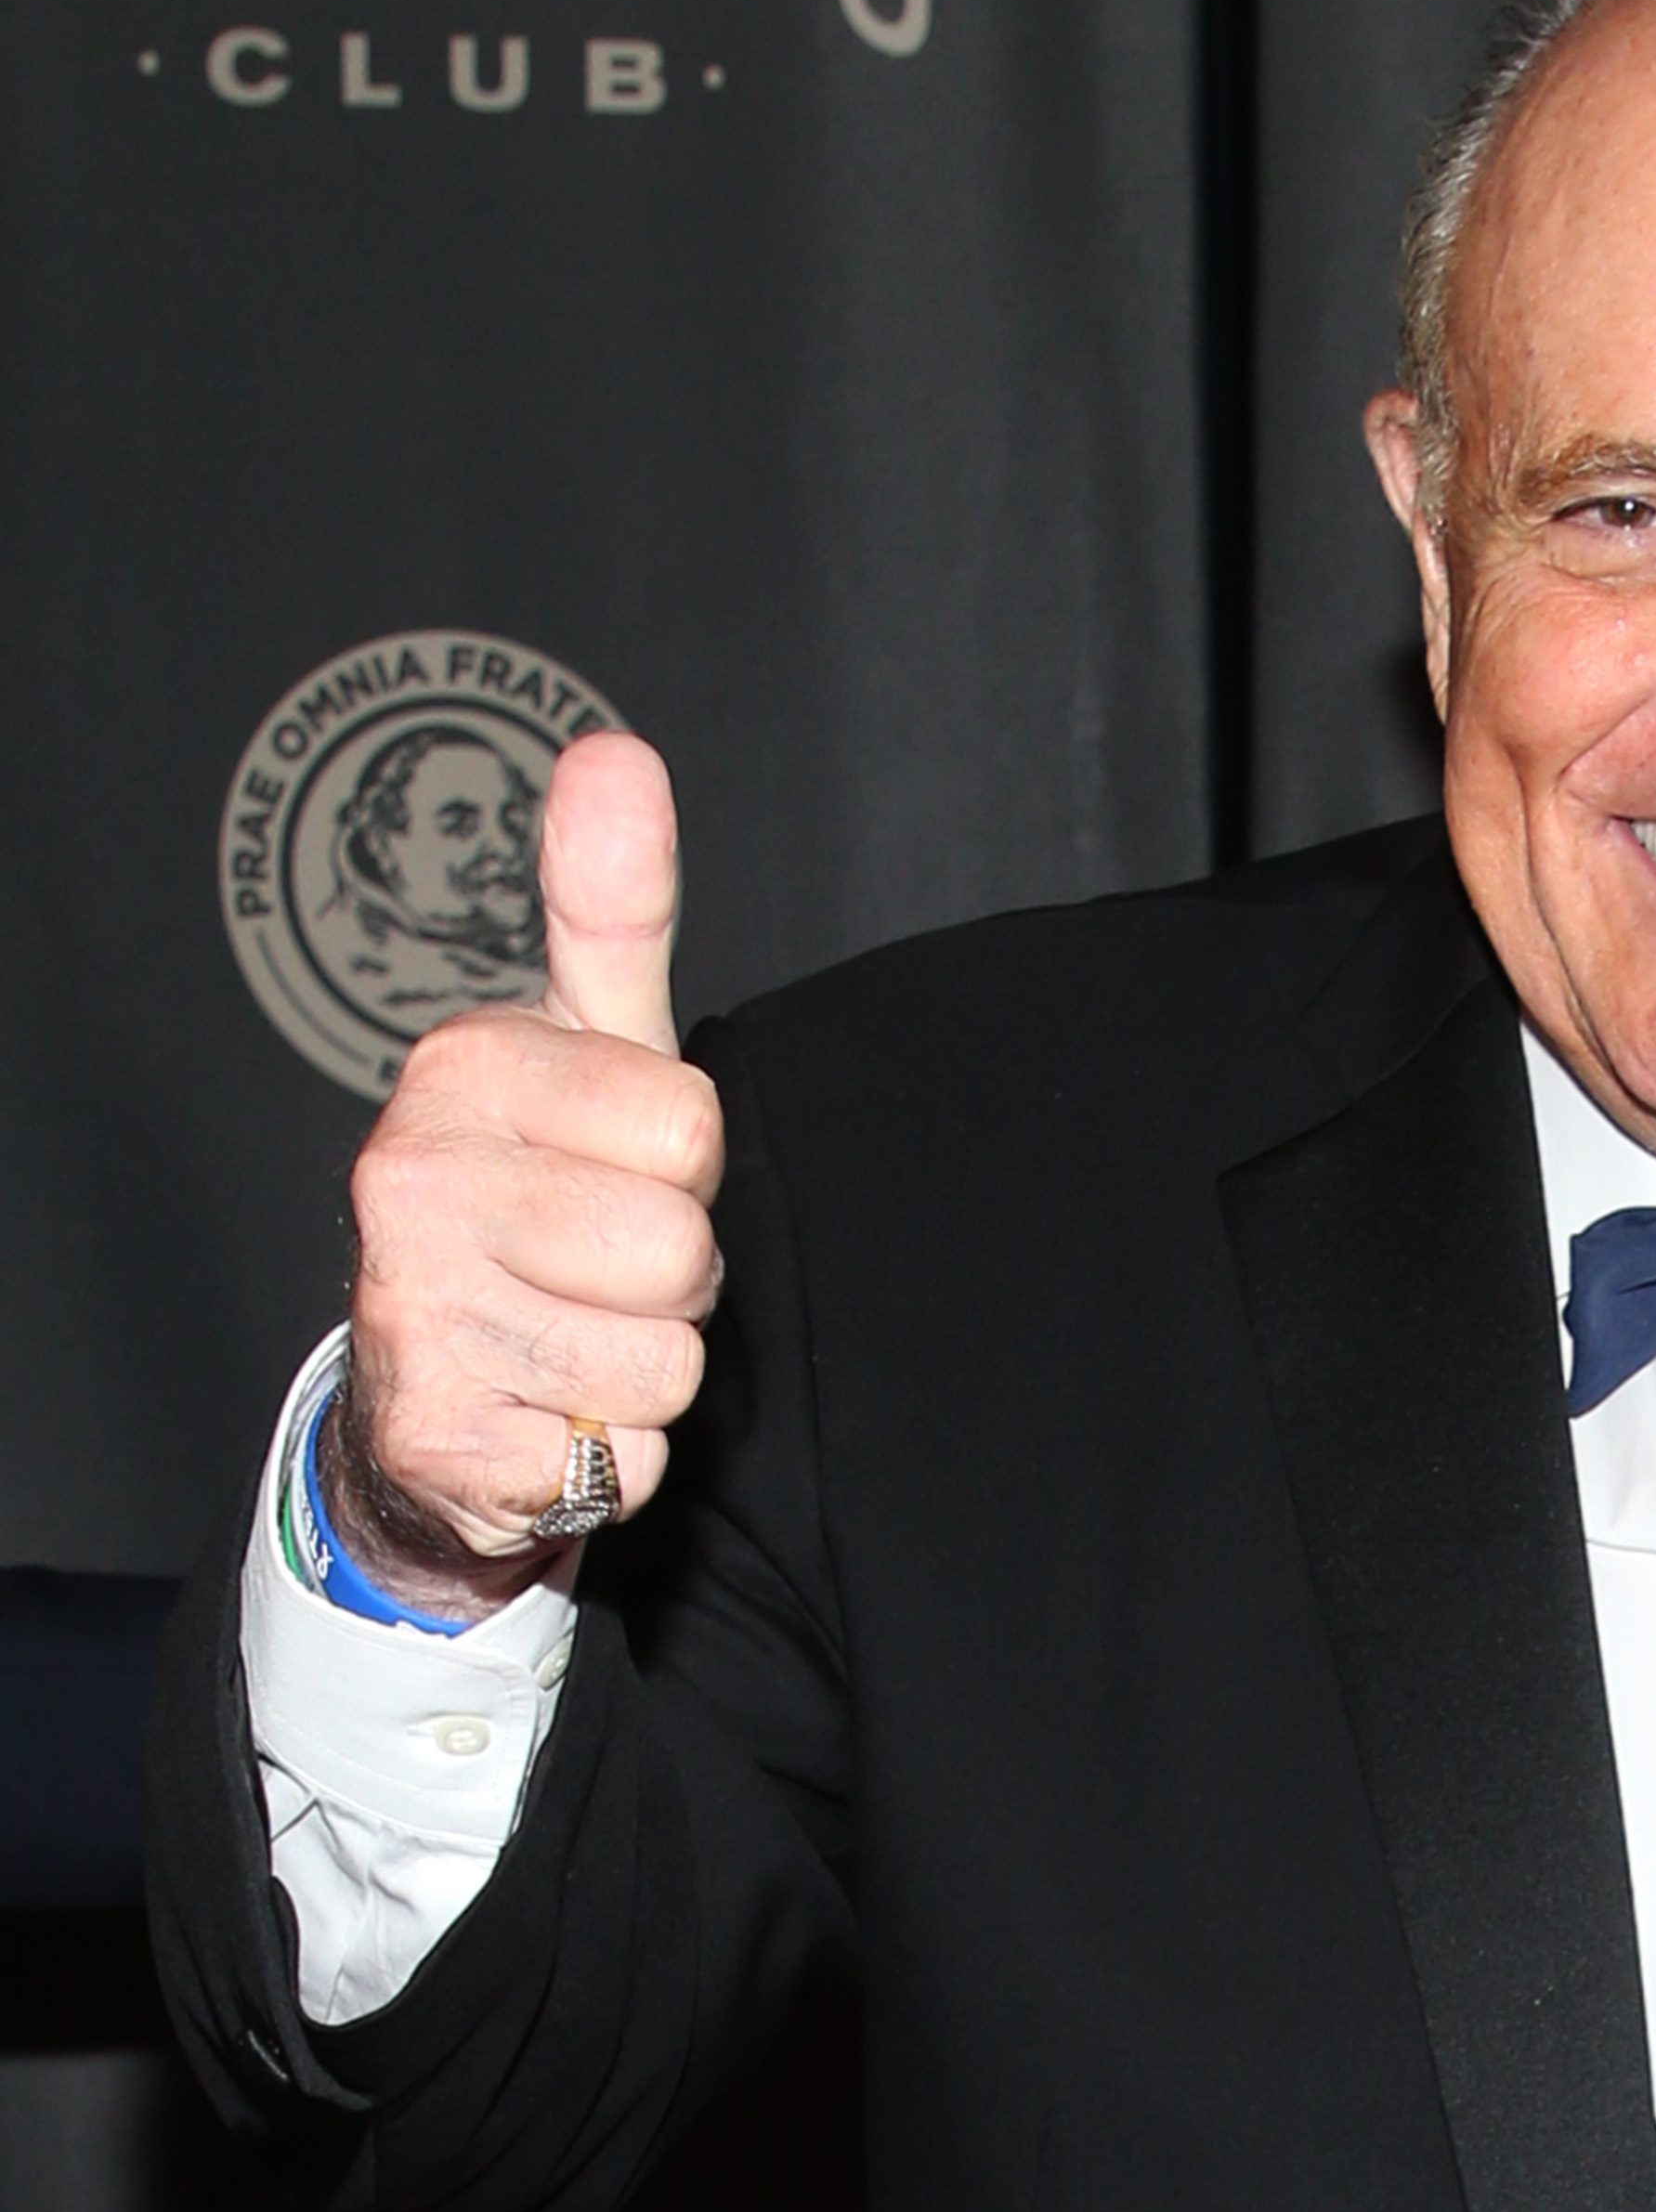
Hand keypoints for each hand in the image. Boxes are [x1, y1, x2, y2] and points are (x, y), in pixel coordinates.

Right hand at [334, 733, 722, 1618]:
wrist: (436, 1386)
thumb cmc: (541, 1196)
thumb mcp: (588, 1048)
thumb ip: (612, 911)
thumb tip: (616, 756)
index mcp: (461, 1074)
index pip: (691, 1130)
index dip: (681, 1169)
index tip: (613, 1170)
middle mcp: (408, 1182)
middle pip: (679, 1249)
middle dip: (669, 1277)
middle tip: (597, 1269)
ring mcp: (411, 1314)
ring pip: (660, 1360)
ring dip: (642, 1367)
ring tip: (572, 1337)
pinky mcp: (437, 1438)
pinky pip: (618, 1455)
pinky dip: (606, 1454)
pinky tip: (544, 1413)